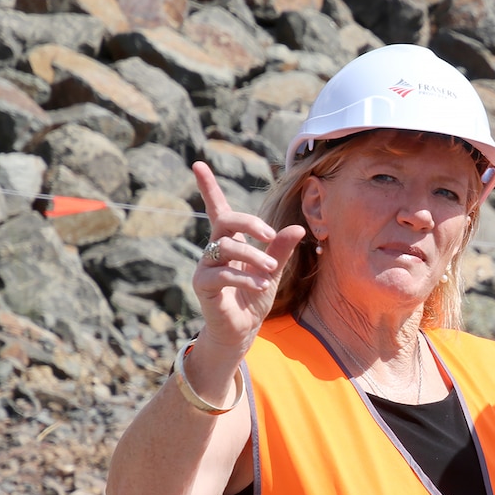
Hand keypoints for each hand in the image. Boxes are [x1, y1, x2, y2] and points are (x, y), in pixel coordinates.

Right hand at [191, 161, 304, 353]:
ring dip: (252, 256)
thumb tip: (297, 227)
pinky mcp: (203, 285)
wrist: (241, 331)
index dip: (208, 187)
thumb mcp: (272, 272)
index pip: (217, 208)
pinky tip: (261, 286)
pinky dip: (244, 278)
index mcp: (230, 241)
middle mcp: (213, 249)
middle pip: (225, 221)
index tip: (198, 163)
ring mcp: (205, 266)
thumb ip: (281, 250)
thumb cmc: (253, 298)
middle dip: (249, 223)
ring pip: (225, 247)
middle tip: (271, 236)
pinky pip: (221, 273)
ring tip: (270, 272)